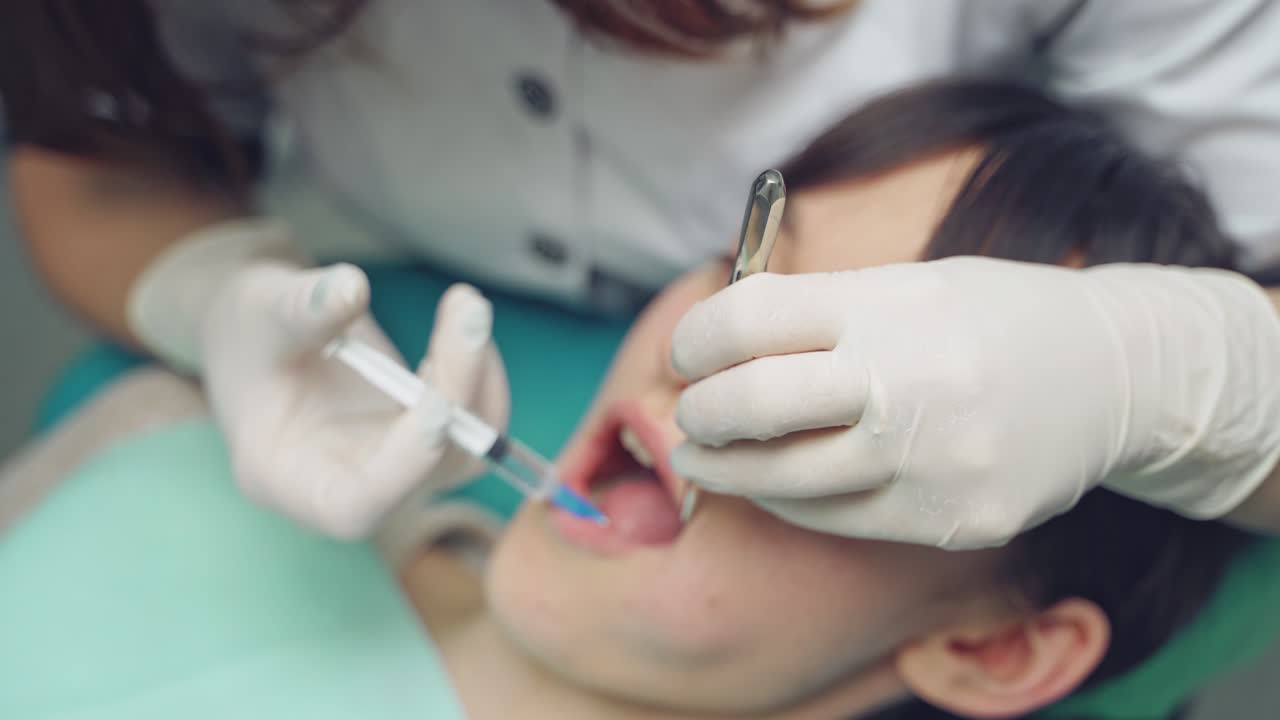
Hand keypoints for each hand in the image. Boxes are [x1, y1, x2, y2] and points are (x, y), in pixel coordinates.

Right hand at [201, 264, 506, 537]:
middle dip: (456, 392)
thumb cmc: (250, 330)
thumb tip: (351, 288)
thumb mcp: (260, 308)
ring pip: (464, 452)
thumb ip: (302, 306)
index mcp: (286, 478)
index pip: (352, 508)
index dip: (404, 469)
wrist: (267, 331)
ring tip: (465, 307)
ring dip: (478, 380)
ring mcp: (392, 468)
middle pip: (424, 475)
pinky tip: (462, 325)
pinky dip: (481, 376)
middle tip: (467, 313)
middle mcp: (347, 487)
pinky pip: (474, 426)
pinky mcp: (422, 441)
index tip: (437, 404)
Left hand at [669, 257, 1279, 548]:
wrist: (1120, 377)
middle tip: (690, 417)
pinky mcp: (952, 519)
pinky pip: (838, 520)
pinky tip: (778, 487)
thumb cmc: (997, 320)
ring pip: (784, 480)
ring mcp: (932, 458)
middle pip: (752, 403)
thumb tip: (716, 347)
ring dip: (727, 472)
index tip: (689, 356)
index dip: (698, 340)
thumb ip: (820, 312)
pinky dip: (791, 503)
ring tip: (704, 462)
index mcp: (891, 304)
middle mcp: (909, 378)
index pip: (749, 317)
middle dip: (701, 414)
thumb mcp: (912, 285)